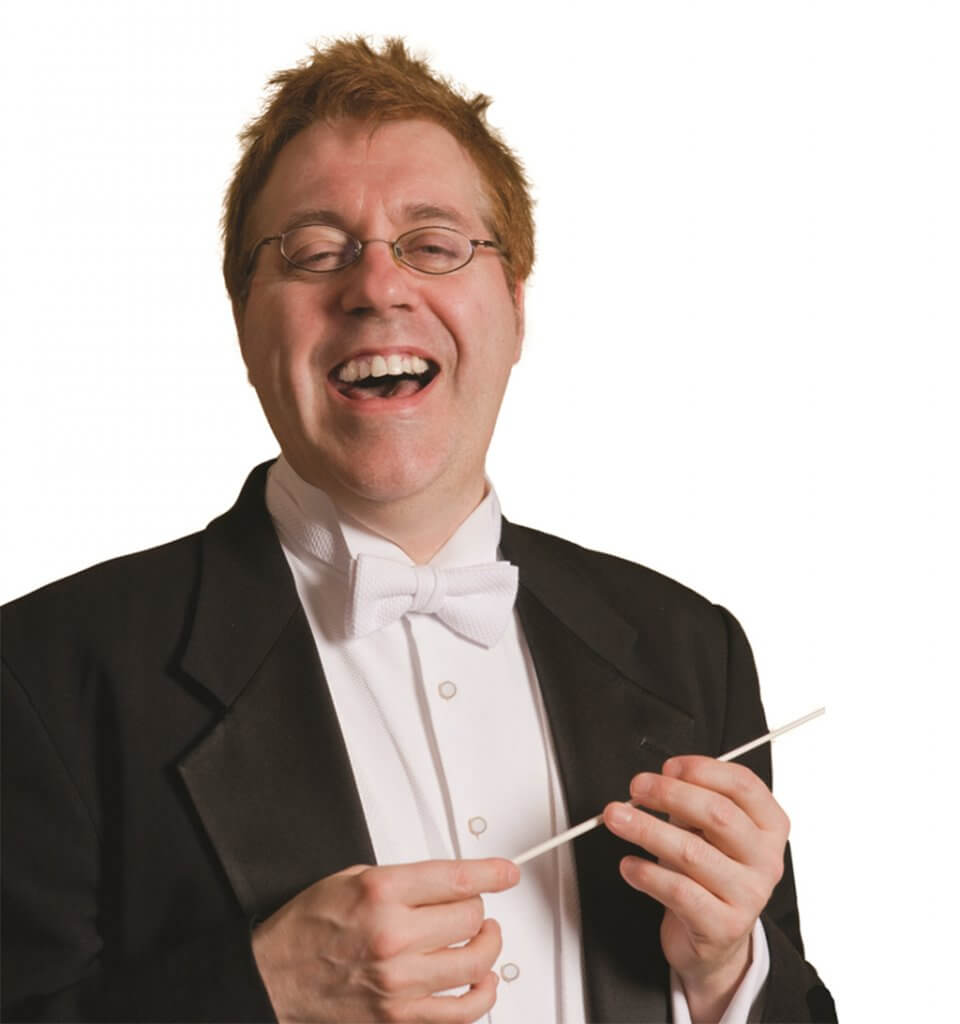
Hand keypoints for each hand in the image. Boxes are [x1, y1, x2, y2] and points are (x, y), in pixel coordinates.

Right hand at [251, 857, 518, 1022]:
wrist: (276, 976)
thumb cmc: (309, 926)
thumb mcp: (353, 877)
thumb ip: (406, 878)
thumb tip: (453, 880)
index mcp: (382, 893)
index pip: (458, 880)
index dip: (492, 874)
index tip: (507, 873)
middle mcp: (394, 937)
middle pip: (471, 918)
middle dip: (475, 908)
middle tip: (469, 906)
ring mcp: (400, 982)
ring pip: (475, 961)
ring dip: (485, 946)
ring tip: (480, 938)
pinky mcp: (401, 1017)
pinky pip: (463, 1011)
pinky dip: (483, 994)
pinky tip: (481, 980)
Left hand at [603, 757, 787, 1021]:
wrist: (716, 937)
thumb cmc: (708, 870)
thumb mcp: (708, 830)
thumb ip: (692, 800)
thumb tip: (660, 780)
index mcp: (769, 826)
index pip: (743, 785)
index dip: (703, 769)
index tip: (668, 767)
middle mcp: (766, 860)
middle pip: (718, 814)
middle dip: (669, 794)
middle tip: (636, 787)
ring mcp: (749, 896)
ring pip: (691, 853)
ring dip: (646, 829)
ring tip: (617, 819)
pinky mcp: (724, 927)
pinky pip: (679, 892)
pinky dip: (647, 874)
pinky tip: (628, 865)